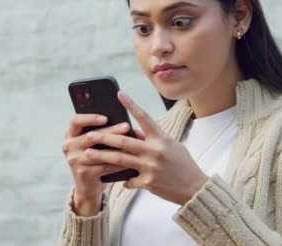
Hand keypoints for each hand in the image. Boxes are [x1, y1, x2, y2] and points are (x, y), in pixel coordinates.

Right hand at [62, 114, 130, 214]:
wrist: (88, 186)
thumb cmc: (94, 159)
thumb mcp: (92, 144)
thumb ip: (100, 132)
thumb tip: (123, 123)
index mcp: (70, 135)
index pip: (75, 121)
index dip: (90, 118)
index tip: (105, 117)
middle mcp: (68, 146)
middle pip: (91, 136)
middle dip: (111, 130)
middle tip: (126, 126)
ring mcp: (74, 161)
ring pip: (100, 152)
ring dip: (118, 147)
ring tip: (132, 143)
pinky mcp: (83, 173)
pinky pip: (105, 166)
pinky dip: (119, 163)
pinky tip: (130, 160)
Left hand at [83, 91, 208, 205]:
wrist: (194, 188)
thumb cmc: (183, 164)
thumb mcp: (171, 146)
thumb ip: (152, 139)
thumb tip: (134, 132)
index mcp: (161, 138)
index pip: (144, 117)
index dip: (131, 104)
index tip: (119, 94)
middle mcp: (155, 151)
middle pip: (124, 142)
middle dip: (105, 137)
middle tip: (89, 135)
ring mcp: (150, 167)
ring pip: (120, 160)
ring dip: (102, 156)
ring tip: (88, 153)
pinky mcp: (148, 182)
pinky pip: (128, 180)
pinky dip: (121, 179)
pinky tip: (115, 179)